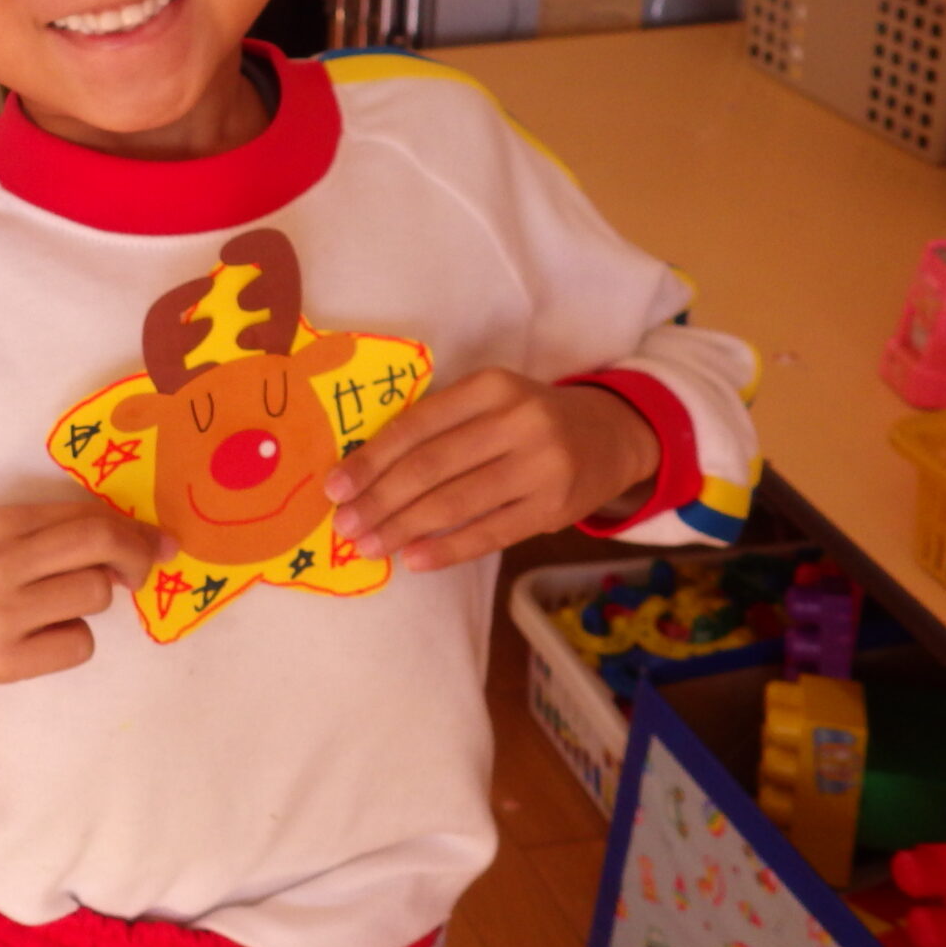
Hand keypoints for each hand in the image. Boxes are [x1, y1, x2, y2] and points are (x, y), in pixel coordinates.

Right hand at [0, 501, 165, 686]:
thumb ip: (55, 530)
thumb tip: (134, 540)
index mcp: (0, 524)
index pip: (88, 519)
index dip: (134, 530)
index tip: (155, 542)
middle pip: (99, 549)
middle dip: (135, 558)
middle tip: (137, 573)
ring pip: (93, 598)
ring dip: (92, 601)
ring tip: (59, 606)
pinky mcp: (3, 663)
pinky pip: (78, 646)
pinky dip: (72, 640)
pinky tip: (43, 636)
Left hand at [324, 371, 660, 571]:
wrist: (612, 434)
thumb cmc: (527, 419)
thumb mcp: (489, 400)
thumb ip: (438, 425)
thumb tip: (363, 473)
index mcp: (490, 386)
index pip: (416, 426)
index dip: (371, 459)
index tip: (334, 487)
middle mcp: (518, 421)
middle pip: (431, 466)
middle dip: (379, 500)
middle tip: (343, 525)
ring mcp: (541, 466)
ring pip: (456, 503)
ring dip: (403, 528)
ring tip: (368, 546)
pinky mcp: (554, 508)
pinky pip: (490, 533)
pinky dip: (448, 549)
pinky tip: (414, 560)